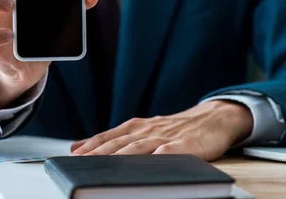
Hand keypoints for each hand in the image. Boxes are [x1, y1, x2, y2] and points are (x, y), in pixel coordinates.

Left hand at [70, 100, 252, 160]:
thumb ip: (115, 139)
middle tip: (79, 163)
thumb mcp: (144, 130)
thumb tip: (79, 146)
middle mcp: (148, 130)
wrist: (213, 118)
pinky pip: (170, 152)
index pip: (108, 137)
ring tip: (104, 167)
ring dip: (120, 157)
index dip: (90, 146)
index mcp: (137, 127)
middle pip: (119, 143)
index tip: (72, 156)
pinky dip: (158, 157)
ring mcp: (166, 137)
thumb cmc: (177, 128)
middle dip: (98, 154)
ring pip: (139, 148)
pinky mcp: (186, 145)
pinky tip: (149, 164)